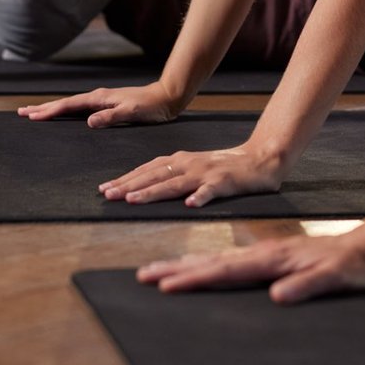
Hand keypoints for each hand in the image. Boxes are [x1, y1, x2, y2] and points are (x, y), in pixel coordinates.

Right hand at [16, 83, 182, 127]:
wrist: (167, 98)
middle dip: (44, 108)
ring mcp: (101, 101)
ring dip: (52, 109)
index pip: (69, 105)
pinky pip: (80, 109)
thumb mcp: (132, 113)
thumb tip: (89, 121)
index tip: (32, 116)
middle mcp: (98, 97)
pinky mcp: (107, 106)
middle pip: (65, 102)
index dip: (50, 110)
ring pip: (71, 105)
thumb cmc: (151, 107)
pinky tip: (64, 116)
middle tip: (22, 113)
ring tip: (36, 113)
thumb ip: (111, 117)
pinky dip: (66, 112)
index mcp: (100, 98)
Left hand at [99, 143, 285, 207]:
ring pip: (175, 183)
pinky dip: (200, 197)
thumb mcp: (193, 166)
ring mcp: (205, 173)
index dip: (126, 178)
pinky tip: (190, 205)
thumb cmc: (224, 166)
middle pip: (155, 175)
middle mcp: (189, 164)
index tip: (105, 189)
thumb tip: (143, 184)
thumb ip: (172, 174)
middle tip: (108, 195)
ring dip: (153, 191)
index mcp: (180, 160)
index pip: (148, 169)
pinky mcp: (224, 182)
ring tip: (133, 200)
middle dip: (129, 185)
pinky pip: (210, 191)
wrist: (259, 159)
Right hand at [138, 232, 364, 303]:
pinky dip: (204, 263)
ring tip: (157, 269)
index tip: (166, 286)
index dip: (194, 279)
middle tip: (143, 274)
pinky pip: (227, 260)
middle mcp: (261, 253)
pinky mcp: (267, 257)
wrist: (363, 246)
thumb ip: (306, 286)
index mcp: (272, 259)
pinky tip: (194, 266)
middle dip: (175, 269)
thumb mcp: (333, 279)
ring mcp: (262, 253)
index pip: (225, 271)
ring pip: (215, 259)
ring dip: (184, 264)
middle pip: (210, 262)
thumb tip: (277, 296)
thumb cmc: (349, 266)